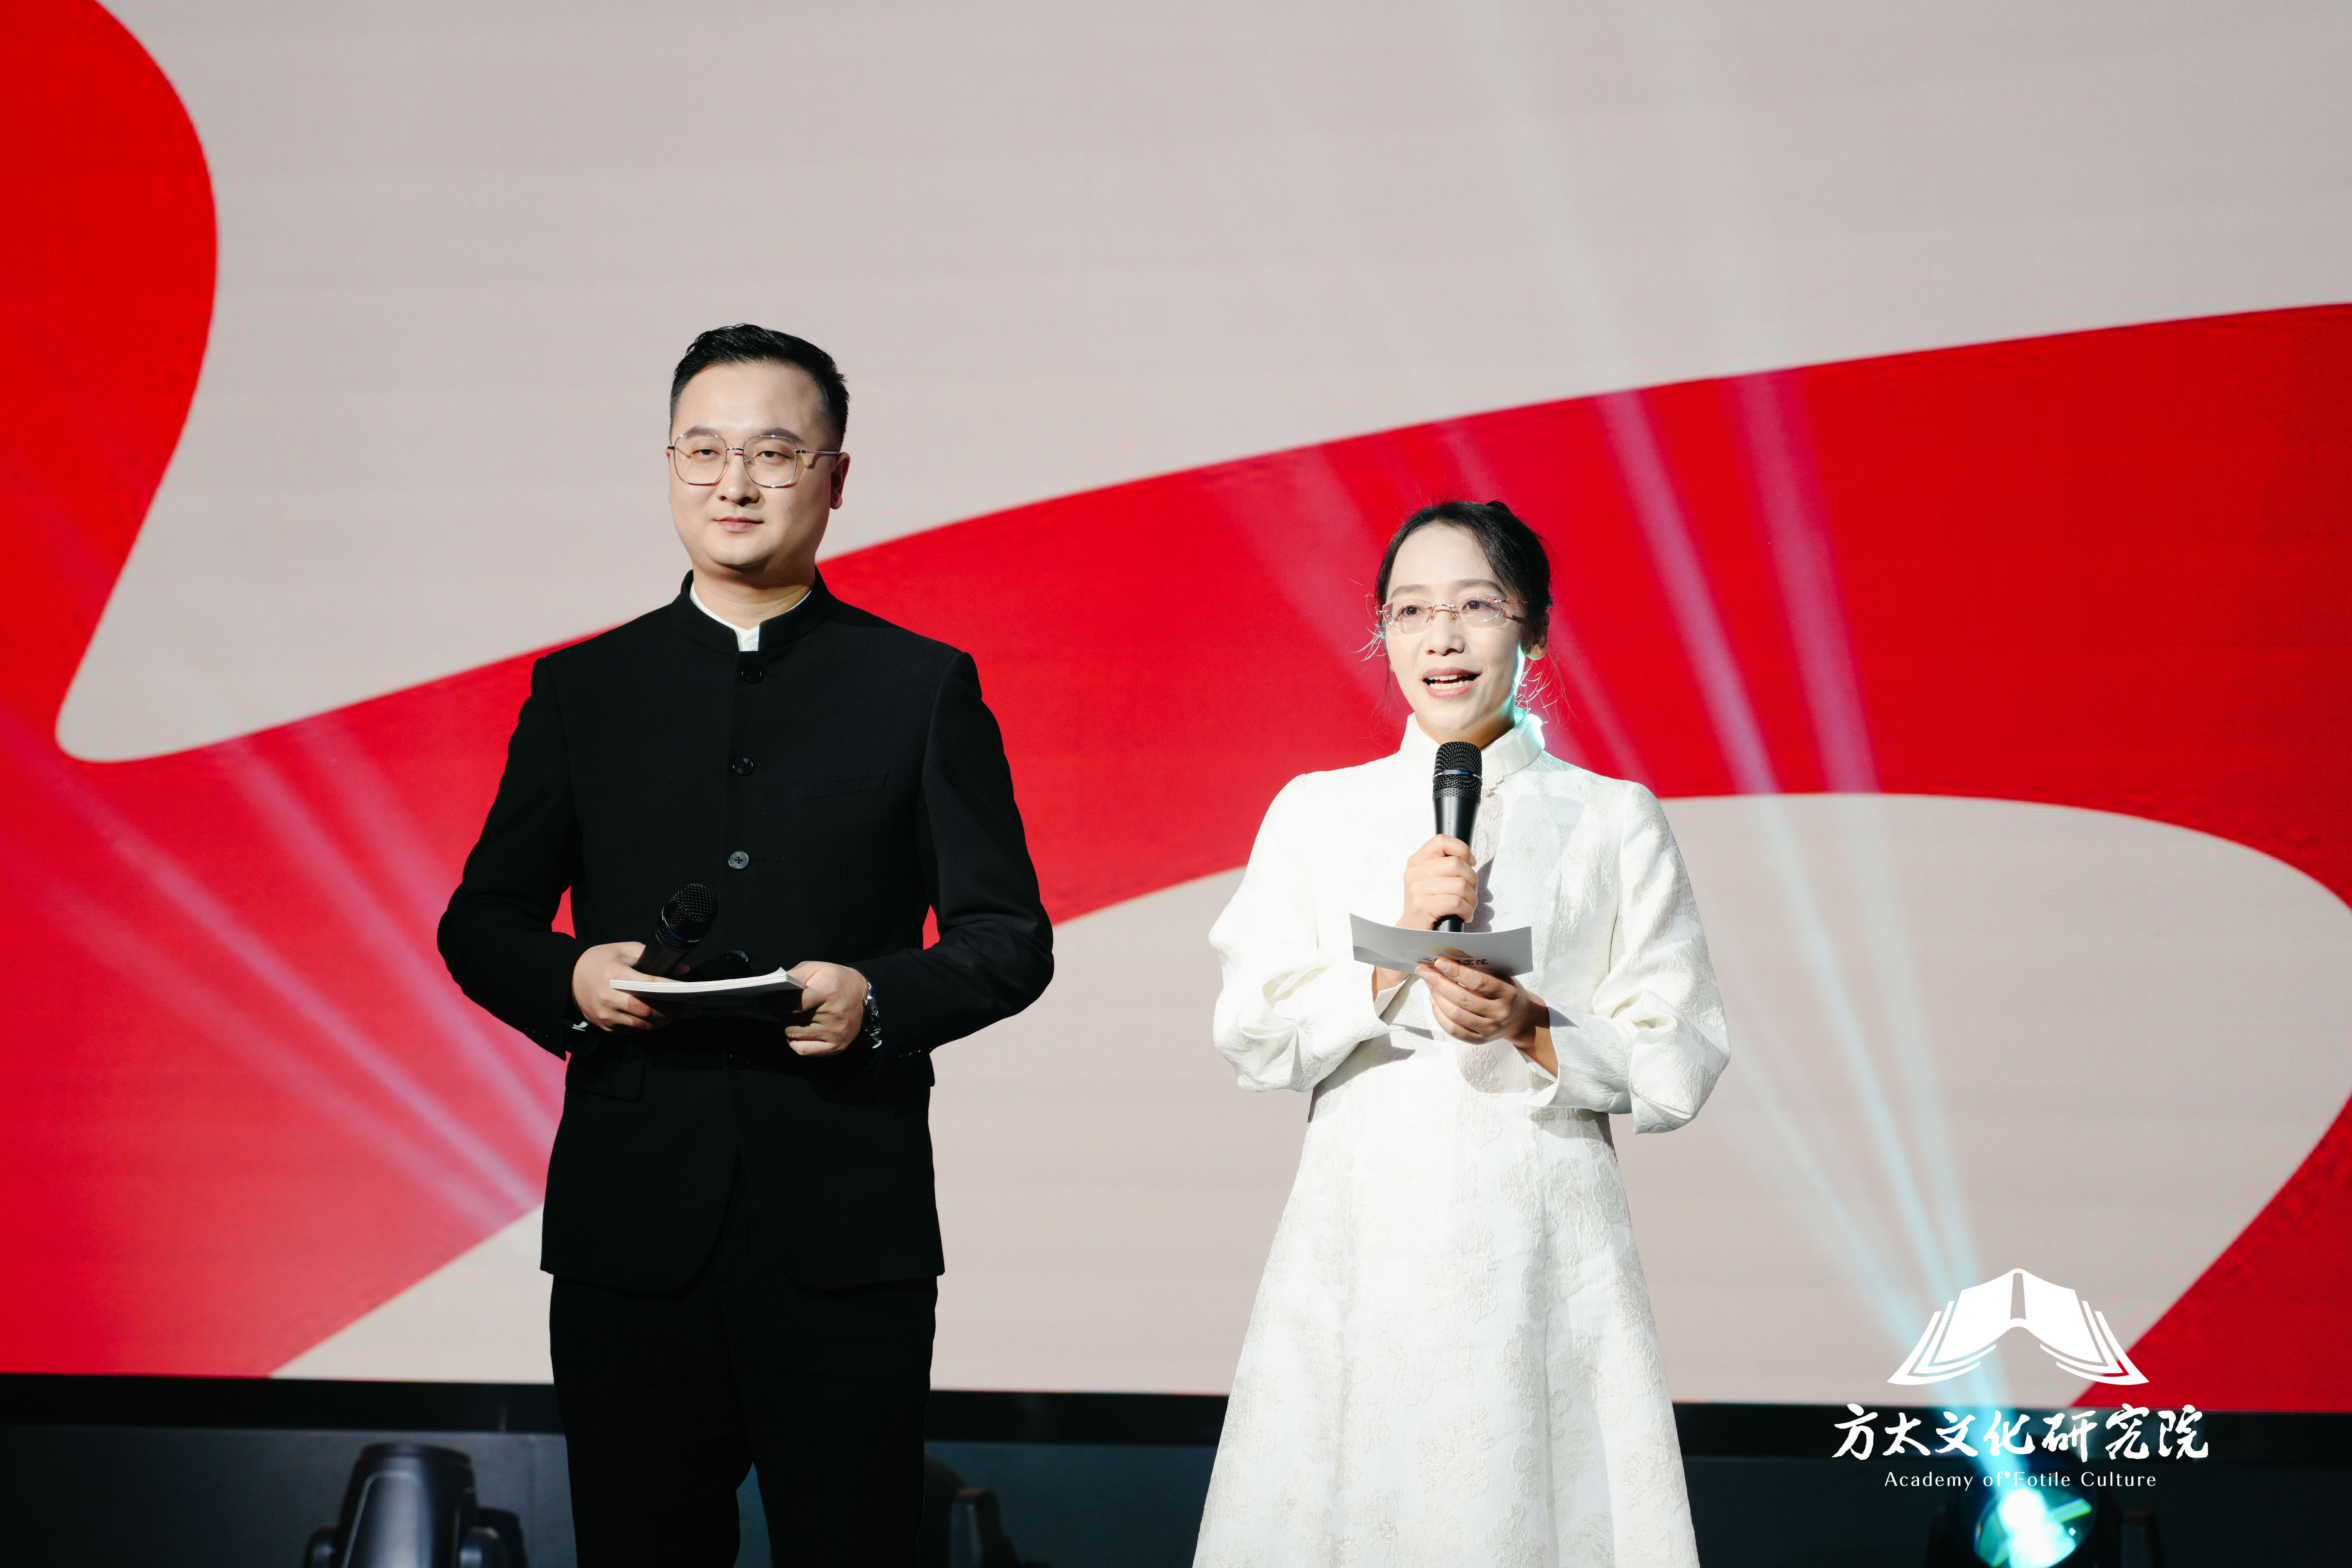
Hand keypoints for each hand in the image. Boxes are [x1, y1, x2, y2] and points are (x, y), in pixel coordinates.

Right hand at [571, 942, 696, 1032]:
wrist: (568, 978)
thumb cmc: (598, 961)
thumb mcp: (623, 950)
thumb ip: (652, 957)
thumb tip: (682, 970)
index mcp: (613, 977)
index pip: (648, 986)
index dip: (670, 989)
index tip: (689, 991)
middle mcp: (609, 1000)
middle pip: (648, 1011)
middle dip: (674, 1012)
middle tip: (693, 1009)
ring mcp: (607, 1017)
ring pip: (643, 1024)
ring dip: (664, 1020)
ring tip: (681, 1013)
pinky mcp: (606, 1027)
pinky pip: (634, 1029)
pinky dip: (649, 1024)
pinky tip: (661, 1016)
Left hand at [780, 962, 868, 1056]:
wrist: (864, 997)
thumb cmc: (837, 980)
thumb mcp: (817, 968)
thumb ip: (795, 975)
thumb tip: (773, 988)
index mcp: (828, 992)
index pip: (792, 1003)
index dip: (774, 1002)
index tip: (765, 1000)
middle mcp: (833, 1015)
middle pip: (790, 1018)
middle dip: (779, 1011)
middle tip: (782, 1005)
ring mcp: (834, 1033)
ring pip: (793, 1034)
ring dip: (787, 1024)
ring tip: (794, 1015)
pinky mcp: (835, 1046)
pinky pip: (802, 1050)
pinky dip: (795, 1041)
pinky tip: (800, 1031)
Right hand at [1399, 835, 1476, 930]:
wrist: (1412, 931)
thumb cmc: (1428, 905)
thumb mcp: (1431, 879)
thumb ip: (1445, 865)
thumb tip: (1470, 861)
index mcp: (1417, 861)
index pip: (1442, 841)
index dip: (1462, 850)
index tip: (1470, 863)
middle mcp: (1415, 873)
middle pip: (1457, 864)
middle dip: (1472, 880)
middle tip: (1471, 893)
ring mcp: (1417, 889)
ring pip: (1460, 885)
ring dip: (1472, 899)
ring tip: (1468, 906)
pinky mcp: (1423, 906)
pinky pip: (1457, 903)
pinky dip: (1467, 911)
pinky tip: (1464, 915)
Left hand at [1418, 956, 1556, 1074]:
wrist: (1520, 1019)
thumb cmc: (1505, 991)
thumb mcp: (1501, 977)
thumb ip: (1480, 970)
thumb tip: (1447, 960)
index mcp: (1507, 993)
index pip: (1479, 982)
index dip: (1457, 972)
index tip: (1439, 962)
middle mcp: (1499, 1013)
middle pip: (1463, 999)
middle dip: (1439, 983)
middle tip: (1424, 971)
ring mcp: (1489, 1030)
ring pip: (1455, 1015)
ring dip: (1437, 997)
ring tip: (1429, 984)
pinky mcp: (1479, 1040)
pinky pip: (1453, 1030)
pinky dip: (1439, 1015)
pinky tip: (1434, 1001)